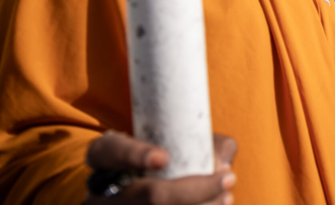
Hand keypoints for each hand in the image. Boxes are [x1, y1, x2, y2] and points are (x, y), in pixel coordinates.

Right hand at [84, 131, 236, 204]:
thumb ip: (199, 141)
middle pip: (151, 196)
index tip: (163, 158)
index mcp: (104, 156)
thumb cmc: (153, 158)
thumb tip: (223, 163)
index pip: (113, 151)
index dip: (135, 155)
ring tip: (226, 198)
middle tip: (229, 179)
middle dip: (196, 190)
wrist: (125, 189)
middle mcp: (102, 191)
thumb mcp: (161, 140)